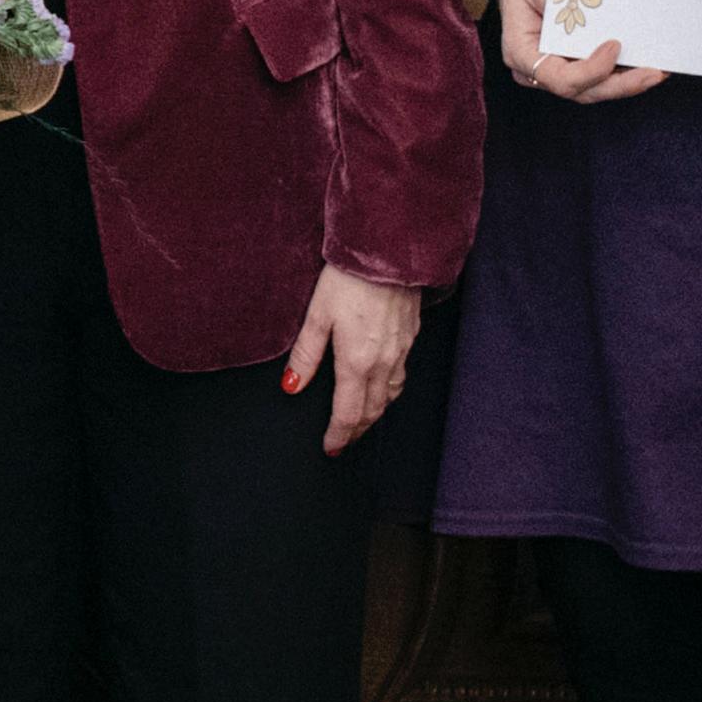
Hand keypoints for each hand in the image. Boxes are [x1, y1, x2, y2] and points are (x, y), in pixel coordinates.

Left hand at [283, 265, 421, 456]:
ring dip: (375, 414)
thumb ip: (305, 355)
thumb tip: (291, 387)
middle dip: (356, 430)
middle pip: (372, 410)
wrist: (389, 253)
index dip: (339, 435)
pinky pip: (401, 376)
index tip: (330, 449)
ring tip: (360, 422)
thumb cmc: (348, 280)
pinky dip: (389, 392)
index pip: (348, 412)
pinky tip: (381, 388)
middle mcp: (383, 362)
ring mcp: (401, 351)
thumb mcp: (317, 315)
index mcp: (357, 362)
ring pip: (390, 395)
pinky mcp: (410, 336)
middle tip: (343, 443)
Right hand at [496, 0, 665, 101]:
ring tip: (659, 71)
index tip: (614, 45)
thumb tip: (589, 4)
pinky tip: (649, 64)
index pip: (557, 77)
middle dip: (620, 85)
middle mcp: (537, 69)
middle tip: (653, 73)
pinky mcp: (574, 64)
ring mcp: (556, 69)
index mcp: (520, 51)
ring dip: (628, 83)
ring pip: (594, 89)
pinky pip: (600, 77)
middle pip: (581, 90)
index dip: (590, 70)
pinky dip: (624, 73)